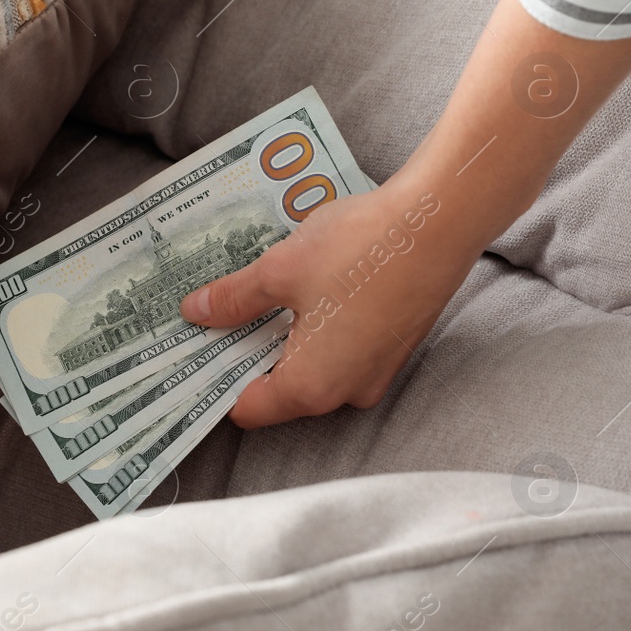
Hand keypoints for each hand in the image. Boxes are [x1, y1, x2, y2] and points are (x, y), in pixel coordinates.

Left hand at [179, 180, 479, 428]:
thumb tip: (196, 312)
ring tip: (252, 299)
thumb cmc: (357, 248)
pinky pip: (341, 353)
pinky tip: (301, 294)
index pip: (246, 407)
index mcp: (310, 387)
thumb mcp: (279, 270)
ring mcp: (375, 373)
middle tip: (212, 319)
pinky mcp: (393, 348)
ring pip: (312, 369)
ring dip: (281, 340)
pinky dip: (316, 331)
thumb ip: (234, 299)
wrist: (440, 222)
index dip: (214, 382)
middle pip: (278, 390)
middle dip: (245, 355)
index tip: (191, 355)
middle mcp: (345, 393)